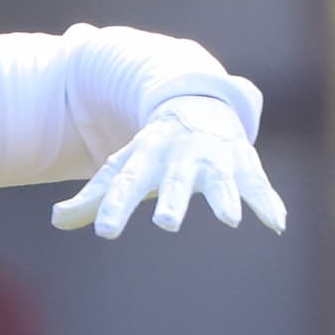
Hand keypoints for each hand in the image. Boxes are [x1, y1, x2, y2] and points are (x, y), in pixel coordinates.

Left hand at [49, 96, 287, 238]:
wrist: (197, 102)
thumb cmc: (153, 148)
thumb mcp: (123, 167)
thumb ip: (95, 198)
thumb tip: (57, 220)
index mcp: (146, 157)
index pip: (126, 183)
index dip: (116, 207)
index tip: (106, 232)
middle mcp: (180, 156)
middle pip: (174, 182)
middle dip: (172, 201)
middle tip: (166, 224)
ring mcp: (214, 158)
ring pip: (219, 180)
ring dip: (224, 198)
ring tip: (230, 221)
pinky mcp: (243, 163)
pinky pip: (258, 185)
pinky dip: (268, 203)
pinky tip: (277, 225)